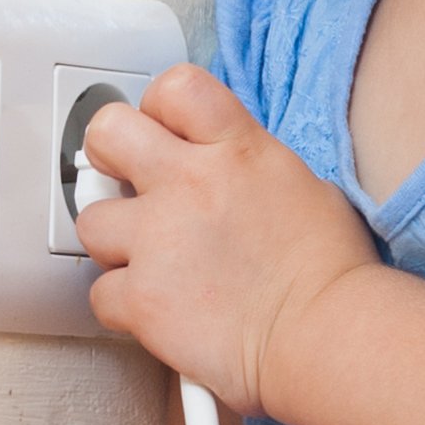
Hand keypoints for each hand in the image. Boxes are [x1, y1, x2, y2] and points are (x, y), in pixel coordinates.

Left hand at [75, 65, 377, 414]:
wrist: (329, 336)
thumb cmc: (332, 274)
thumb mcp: (304, 188)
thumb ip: (250, 170)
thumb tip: (226, 176)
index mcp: (237, 150)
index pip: (175, 88)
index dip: (159, 110)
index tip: (163, 135)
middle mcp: (189, 184)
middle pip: (108, 133)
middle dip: (110, 157)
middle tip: (129, 185)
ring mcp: (158, 240)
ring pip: (92, 220)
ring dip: (117, 243)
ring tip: (156, 265)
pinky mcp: (141, 297)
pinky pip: (101, 294)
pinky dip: (127, 307)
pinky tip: (164, 312)